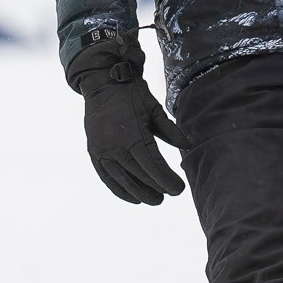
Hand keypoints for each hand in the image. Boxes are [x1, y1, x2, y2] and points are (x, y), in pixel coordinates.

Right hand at [69, 34, 183, 204]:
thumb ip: (171, 131)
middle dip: (157, 188)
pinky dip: (120, 190)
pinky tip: (133, 198)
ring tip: (154, 200)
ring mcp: (103, 151)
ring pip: (123, 180)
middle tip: (170, 194)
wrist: (104, 83)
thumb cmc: (133, 95)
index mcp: (134, 135)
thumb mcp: (155, 109)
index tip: (179, 189)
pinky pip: (106, 177)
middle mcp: (116, 146)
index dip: (167, 181)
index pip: (153, 166)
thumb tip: (188, 146)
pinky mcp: (94, 152)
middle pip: (140, 176)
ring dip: (140, 193)